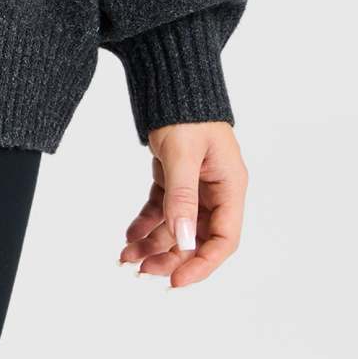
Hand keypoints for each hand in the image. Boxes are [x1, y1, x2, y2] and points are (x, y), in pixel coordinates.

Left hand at [117, 121, 245, 285]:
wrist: (170, 77)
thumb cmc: (185, 110)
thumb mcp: (183, 153)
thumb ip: (183, 196)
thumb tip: (184, 239)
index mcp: (230, 186)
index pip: (223, 239)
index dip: (201, 263)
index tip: (176, 281)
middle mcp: (215, 189)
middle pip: (197, 237)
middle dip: (170, 257)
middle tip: (143, 271)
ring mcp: (195, 185)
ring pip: (176, 226)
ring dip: (154, 243)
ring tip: (127, 257)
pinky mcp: (175, 177)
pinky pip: (162, 208)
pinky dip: (146, 222)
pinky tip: (130, 235)